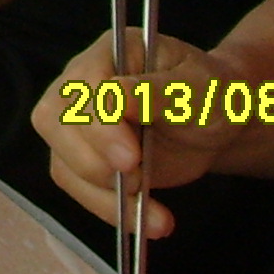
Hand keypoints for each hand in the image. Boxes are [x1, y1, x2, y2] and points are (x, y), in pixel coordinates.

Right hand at [33, 30, 232, 240]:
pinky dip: (112, 212)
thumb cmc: (212, 95)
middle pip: (55, 122)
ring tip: (156, 213)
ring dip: (105, 196)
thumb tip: (112, 97)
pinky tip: (150, 220)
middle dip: (92, 161)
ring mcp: (80, 123)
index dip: (100, 124)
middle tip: (136, 181)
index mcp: (110, 53)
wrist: (219, 125)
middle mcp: (83, 84)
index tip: (131, 157)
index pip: (83, 86)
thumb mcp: (197, 90)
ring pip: (63, 163)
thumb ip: (154, 92)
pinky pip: (80, 189)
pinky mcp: (86, 159)